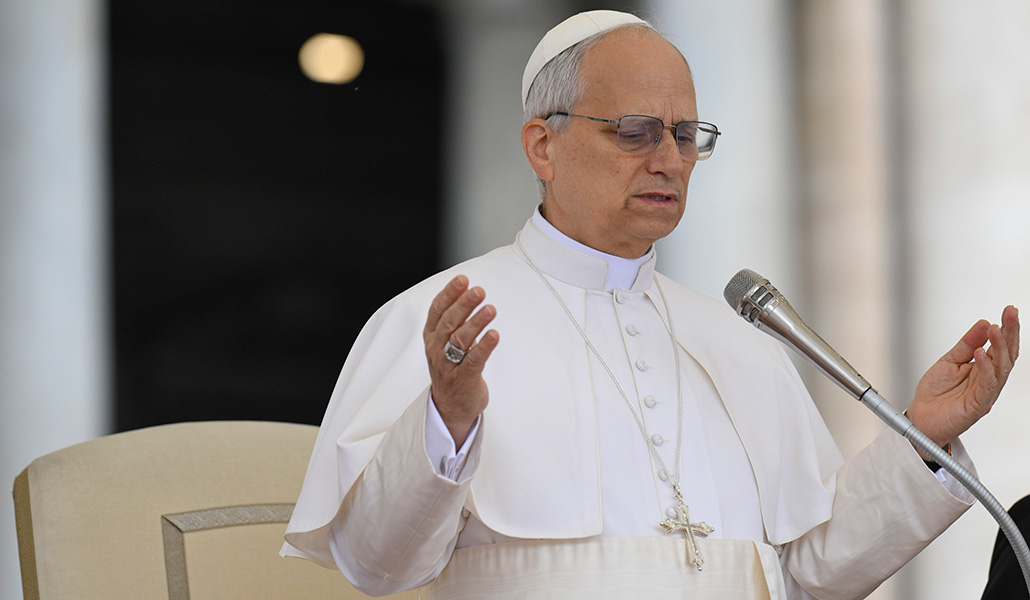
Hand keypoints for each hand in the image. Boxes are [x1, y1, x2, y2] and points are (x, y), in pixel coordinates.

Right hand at [423, 275, 499, 446]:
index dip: (449, 294)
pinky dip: (484, 346)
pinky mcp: (465, 379)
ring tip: (490, 309)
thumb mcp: (444, 342)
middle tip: (479, 291)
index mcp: (432, 337)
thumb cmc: (451, 369)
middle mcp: (437, 349)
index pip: (437, 311)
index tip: (463, 280)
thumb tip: (467, 291)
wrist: (450, 407)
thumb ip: (453, 320)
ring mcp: (449, 365)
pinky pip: (474, 360)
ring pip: (460, 340)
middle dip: (464, 304)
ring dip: (476, 323)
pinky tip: (494, 335)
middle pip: (449, 322)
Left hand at [907, 306, 1019, 452]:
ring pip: (1000, 369)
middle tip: (1011, 313)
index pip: (1000, 346)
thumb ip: (966, 344)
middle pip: (1006, 355)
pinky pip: (986, 386)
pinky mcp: (977, 406)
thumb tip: (984, 323)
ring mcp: (985, 393)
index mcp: (983, 368)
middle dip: (1010, 333)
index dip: (1007, 329)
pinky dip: (984, 369)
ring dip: (998, 348)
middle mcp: (988, 380)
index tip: (1010, 310)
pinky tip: (980, 354)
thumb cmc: (935, 393)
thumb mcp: (949, 361)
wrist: (920, 419)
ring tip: (995, 329)